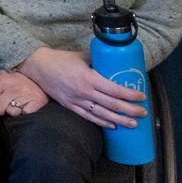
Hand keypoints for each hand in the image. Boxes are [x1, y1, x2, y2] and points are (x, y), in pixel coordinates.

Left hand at [0, 69, 49, 117]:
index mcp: (2, 80)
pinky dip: (25, 113)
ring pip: (10, 113)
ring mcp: (25, 94)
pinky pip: (23, 114)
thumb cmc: (20, 82)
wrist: (44, 79)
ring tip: (19, 104)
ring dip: (14, 111)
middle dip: (1, 109)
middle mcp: (13, 87)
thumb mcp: (5, 77)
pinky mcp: (37, 102)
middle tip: (9, 103)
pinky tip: (27, 106)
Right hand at [16, 47, 146, 129]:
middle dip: (130, 110)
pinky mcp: (70, 106)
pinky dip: (101, 122)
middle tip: (143, 113)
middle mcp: (84, 92)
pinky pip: (88, 117)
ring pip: (102, 114)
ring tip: (133, 124)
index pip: (114, 89)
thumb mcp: (82, 56)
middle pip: (112, 105)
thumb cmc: (61, 59)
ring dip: (119, 120)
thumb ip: (98, 62)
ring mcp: (76, 101)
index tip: (142, 96)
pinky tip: (113, 126)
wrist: (38, 66)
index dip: (130, 95)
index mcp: (88, 78)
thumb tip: (114, 64)